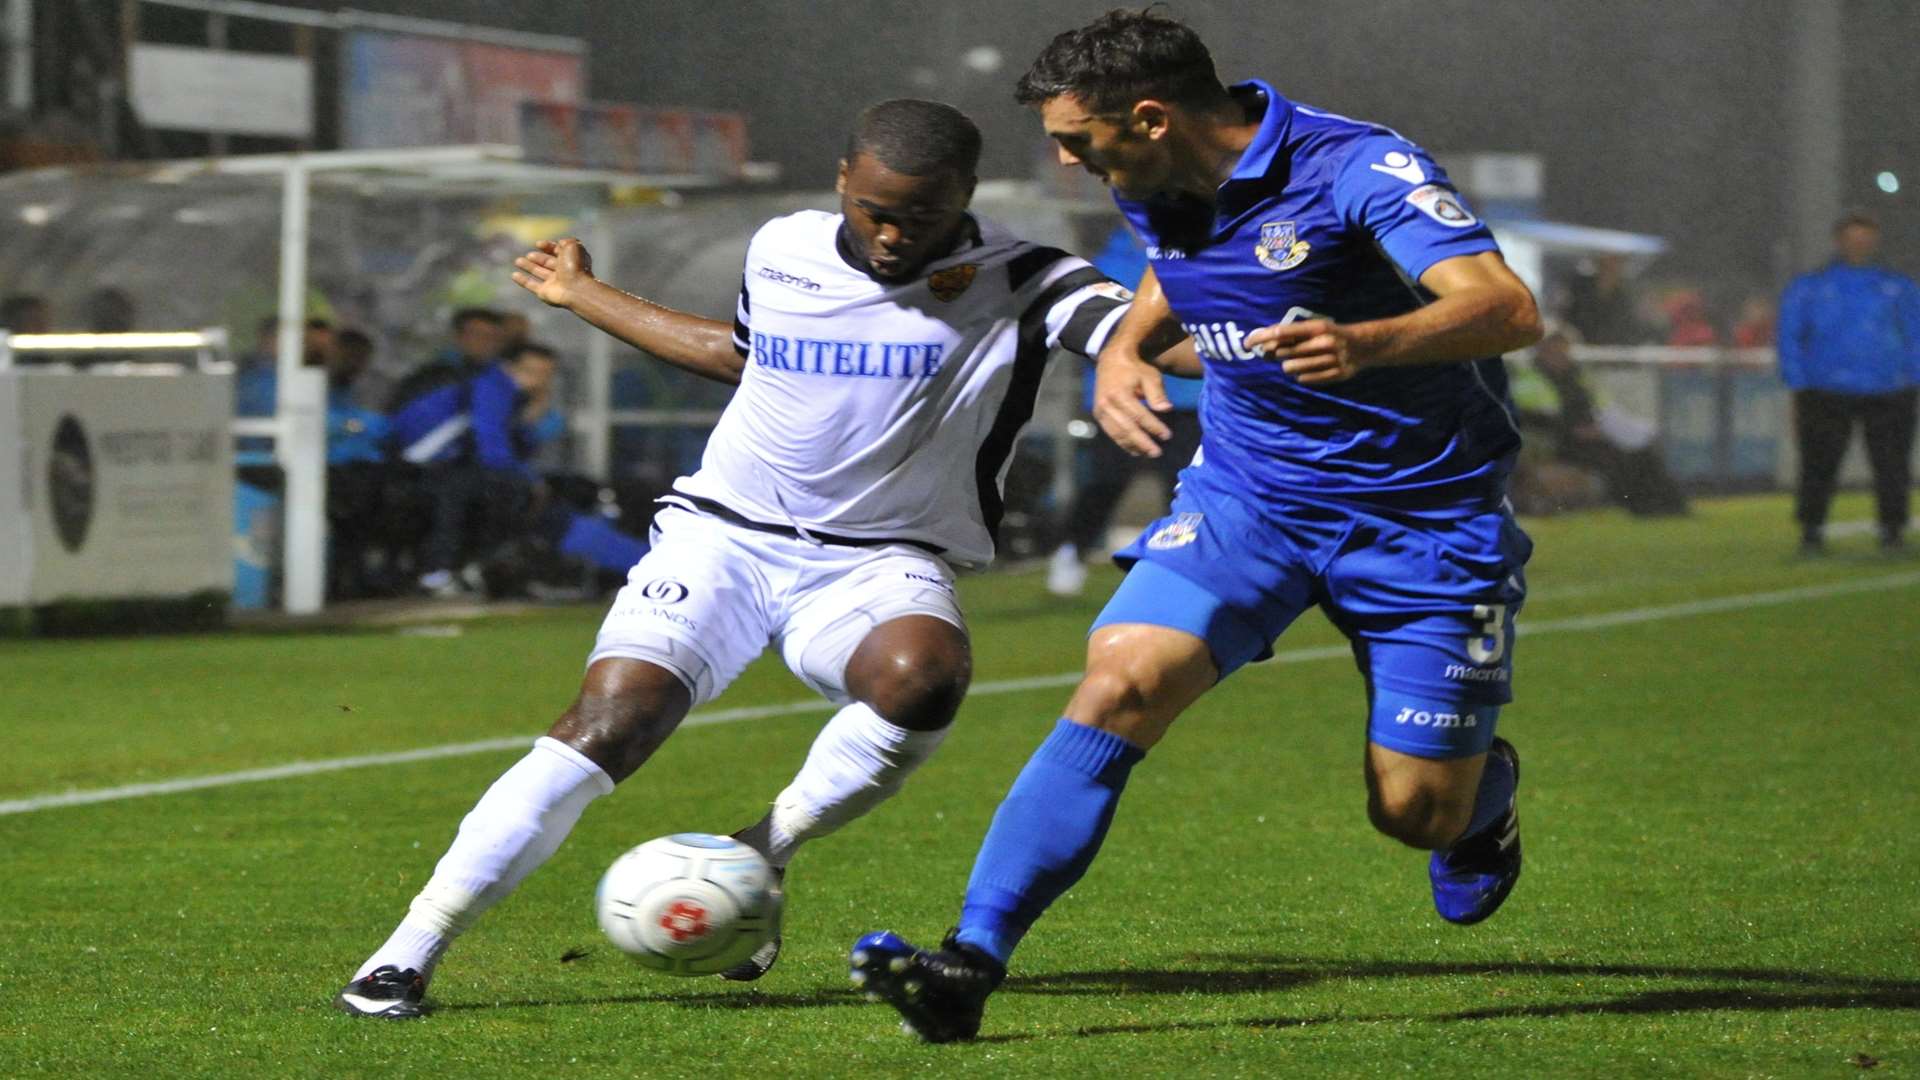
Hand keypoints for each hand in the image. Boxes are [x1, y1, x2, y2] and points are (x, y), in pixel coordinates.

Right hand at [512, 238, 595, 308]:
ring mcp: (554, 283)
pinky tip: (513, 275)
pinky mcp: (544, 292)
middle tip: (529, 255)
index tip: (538, 244)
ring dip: (528, 266)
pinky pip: (531, 285)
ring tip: (517, 261)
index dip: (548, 247)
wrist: (576, 289)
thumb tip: (559, 243)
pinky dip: (522, 281)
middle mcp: (563, 272)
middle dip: (537, 258)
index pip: (557, 252)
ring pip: (538, 273)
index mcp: (571, 260)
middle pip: (547, 263)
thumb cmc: (575, 266)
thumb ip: (566, 241)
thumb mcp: (573, 246)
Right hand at [1091, 350, 1173, 456]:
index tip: (1167, 436)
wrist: (1111, 361)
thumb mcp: (1149, 375)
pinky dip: (1123, 443)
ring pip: (1117, 434)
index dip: (1154, 427)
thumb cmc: (1133, 369)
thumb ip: (1157, 393)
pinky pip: (1111, 433)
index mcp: (1120, 394)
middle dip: (1143, 442)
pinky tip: (1135, 450)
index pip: (1139, 415)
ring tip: (1147, 454)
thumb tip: (1166, 409)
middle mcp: (1107, 404)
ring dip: (1133, 446)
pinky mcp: (1098, 415)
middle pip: (1127, 428)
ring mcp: (1100, 411)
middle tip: (1157, 453)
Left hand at [1243, 318, 1370, 384]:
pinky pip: (1303, 380)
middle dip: (1272, 354)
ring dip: (1287, 366)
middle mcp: (1323, 342)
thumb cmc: (1329, 335)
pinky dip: (1301, 376)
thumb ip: (1290, 334)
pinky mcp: (1335, 375)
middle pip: (1282, 352)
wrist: (1363, 346)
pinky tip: (1310, 369)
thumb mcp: (1313, 328)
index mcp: (1317, 327)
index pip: (1282, 332)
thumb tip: (1261, 344)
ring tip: (1297, 361)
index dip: (1261, 337)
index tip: (1247, 342)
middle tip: (1271, 354)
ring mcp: (1330, 360)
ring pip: (1289, 368)